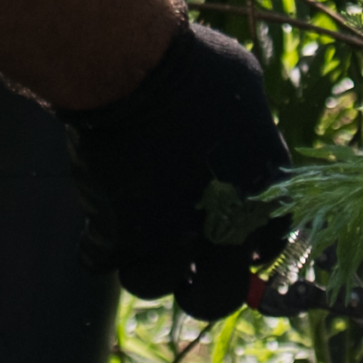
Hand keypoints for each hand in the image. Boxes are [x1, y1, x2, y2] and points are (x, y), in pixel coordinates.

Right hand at [66, 18, 290, 317]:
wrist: (132, 70)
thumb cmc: (194, 67)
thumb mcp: (244, 85)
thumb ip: (248, 123)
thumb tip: (239, 126)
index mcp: (259, 200)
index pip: (268, 249)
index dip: (247, 247)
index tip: (229, 238)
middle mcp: (218, 234)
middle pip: (216, 296)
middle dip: (202, 286)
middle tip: (187, 263)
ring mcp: (163, 241)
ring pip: (151, 284)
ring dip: (144, 264)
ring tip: (134, 237)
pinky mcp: (112, 236)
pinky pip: (98, 258)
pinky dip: (95, 241)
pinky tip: (97, 214)